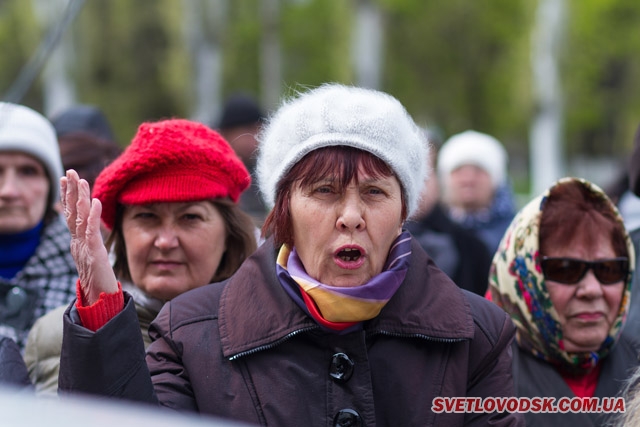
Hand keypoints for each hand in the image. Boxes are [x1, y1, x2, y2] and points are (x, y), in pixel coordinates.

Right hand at [61, 170, 117, 304]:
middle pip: (71, 213)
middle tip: (69, 171)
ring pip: (79, 219)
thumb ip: (90, 246)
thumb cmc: (99, 281)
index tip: (67, 180)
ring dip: (79, 198)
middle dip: (70, 191)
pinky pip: (91, 232)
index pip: (71, 215)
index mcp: (78, 242)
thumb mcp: (93, 260)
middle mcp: (79, 242)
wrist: (100, 301)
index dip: (68, 197)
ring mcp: (85, 248)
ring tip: (80, 180)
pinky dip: (92, 216)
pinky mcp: (93, 254)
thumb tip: (89, 235)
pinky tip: (94, 201)